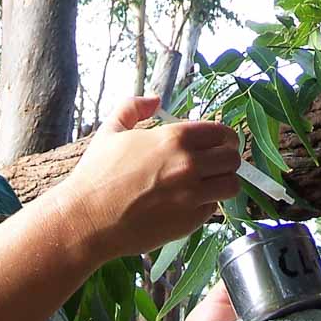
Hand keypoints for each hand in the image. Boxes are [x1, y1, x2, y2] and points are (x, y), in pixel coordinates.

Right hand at [52, 97, 240, 257]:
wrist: (87, 218)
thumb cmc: (96, 174)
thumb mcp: (111, 131)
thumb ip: (134, 107)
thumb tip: (155, 99)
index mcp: (175, 138)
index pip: (222, 132)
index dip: (224, 138)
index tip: (219, 143)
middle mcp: (189, 165)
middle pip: (233, 159)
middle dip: (226, 160)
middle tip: (214, 165)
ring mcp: (192, 195)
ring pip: (232, 185)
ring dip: (223, 183)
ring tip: (208, 184)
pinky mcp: (189, 221)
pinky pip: (213, 209)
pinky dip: (206, 205)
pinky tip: (188, 202)